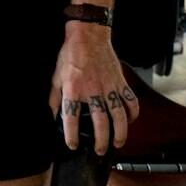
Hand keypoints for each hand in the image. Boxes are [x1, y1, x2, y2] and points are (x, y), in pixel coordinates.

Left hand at [49, 23, 138, 154]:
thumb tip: (53, 115)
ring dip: (120, 132)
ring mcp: (109, 87)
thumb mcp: (56, 76)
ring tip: (118, 142)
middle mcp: (92, 91)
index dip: (72, 135)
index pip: (72, 118)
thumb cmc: (71, 55)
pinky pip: (131, 101)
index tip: (73, 145)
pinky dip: (132, 113)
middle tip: (99, 150)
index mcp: (73, 90)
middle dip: (101, 140)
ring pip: (119, 116)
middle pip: (100, 123)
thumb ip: (55, 98)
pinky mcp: (120, 82)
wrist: (89, 36)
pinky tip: (129, 121)